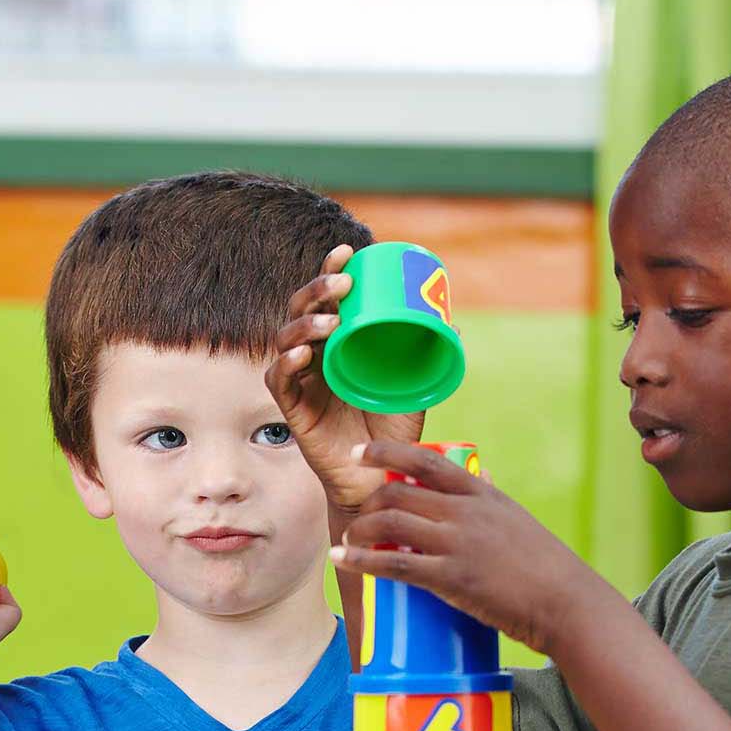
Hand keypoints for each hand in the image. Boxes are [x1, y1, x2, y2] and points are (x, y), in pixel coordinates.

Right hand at [265, 244, 427, 515]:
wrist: (380, 479)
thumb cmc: (393, 432)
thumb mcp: (413, 388)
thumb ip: (424, 359)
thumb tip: (451, 323)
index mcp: (339, 344)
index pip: (328, 300)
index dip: (331, 272)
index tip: (347, 252)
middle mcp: (316, 357)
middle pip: (300, 312)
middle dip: (316, 291)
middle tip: (342, 285)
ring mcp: (301, 381)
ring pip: (285, 340)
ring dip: (304, 326)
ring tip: (328, 323)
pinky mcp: (292, 409)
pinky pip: (279, 380)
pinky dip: (286, 364)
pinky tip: (302, 356)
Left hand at [325, 441, 621, 654]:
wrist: (567, 603)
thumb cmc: (545, 565)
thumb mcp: (516, 518)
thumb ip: (490, 497)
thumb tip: (479, 474)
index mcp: (481, 493)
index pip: (425, 461)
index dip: (386, 452)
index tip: (359, 453)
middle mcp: (466, 511)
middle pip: (397, 492)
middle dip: (367, 502)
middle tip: (356, 518)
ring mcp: (458, 543)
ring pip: (390, 522)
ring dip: (359, 531)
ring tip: (348, 543)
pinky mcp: (451, 578)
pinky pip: (395, 563)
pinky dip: (362, 560)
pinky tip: (344, 561)